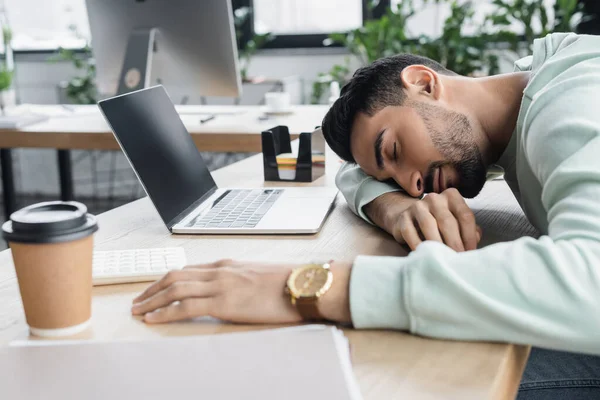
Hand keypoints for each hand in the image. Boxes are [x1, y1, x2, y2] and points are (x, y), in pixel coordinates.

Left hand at [131, 259, 352, 323]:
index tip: (154, 289)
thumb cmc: (286, 284)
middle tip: (137, 301)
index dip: (166, 279)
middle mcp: (219, 271)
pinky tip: (153, 318)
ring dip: (152, 300)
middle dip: (152, 289)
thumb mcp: (258, 276)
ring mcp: (220, 285)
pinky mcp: (223, 302)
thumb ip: (239, 280)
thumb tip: (232, 290)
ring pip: (175, 289)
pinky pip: (185, 306)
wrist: (303, 285)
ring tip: (138, 310)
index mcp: (227, 265)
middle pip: (175, 276)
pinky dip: (164, 312)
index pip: (188, 270)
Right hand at [394, 188, 480, 251]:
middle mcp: (435, 198)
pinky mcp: (404, 217)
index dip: (469, 236)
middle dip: (454, 242)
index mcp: (452, 196)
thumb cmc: (438, 223)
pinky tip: (425, 255)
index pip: (465, 215)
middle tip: (457, 259)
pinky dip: (419, 246)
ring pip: (429, 225)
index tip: (470, 252)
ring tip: (443, 258)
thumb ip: (469, 230)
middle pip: (447, 221)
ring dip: (438, 244)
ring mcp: (417, 206)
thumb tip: (476, 240)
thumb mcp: (456, 222)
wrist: (409, 217)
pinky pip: (411, 233)